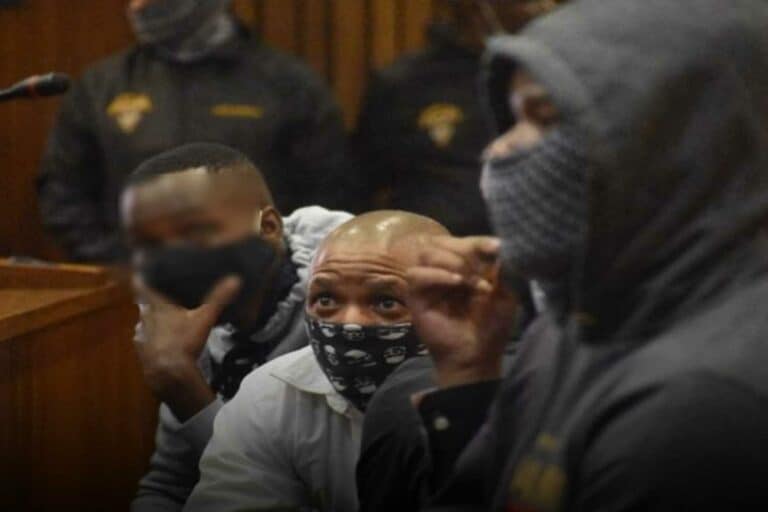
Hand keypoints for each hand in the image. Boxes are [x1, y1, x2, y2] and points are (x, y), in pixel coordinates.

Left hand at [133, 275, 240, 420]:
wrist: (168, 375)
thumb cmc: (183, 342)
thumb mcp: (204, 319)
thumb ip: (218, 299)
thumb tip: (235, 279)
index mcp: (156, 306)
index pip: (142, 285)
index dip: (141, 274)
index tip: (140, 263)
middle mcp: (143, 319)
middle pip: (144, 304)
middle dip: (152, 300)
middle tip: (163, 295)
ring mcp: (141, 337)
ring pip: (145, 323)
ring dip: (153, 321)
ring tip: (165, 320)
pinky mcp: (141, 353)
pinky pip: (146, 341)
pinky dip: (153, 340)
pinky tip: (163, 343)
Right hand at [407, 236, 517, 387]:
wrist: (477, 357)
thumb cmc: (491, 328)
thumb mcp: (504, 295)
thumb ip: (500, 270)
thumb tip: (499, 246)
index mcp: (463, 267)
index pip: (463, 242)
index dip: (478, 240)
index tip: (496, 246)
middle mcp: (443, 271)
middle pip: (441, 241)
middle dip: (464, 249)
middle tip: (480, 267)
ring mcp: (427, 284)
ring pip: (426, 253)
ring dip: (451, 261)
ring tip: (468, 280)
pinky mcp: (415, 298)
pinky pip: (416, 274)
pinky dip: (437, 274)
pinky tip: (455, 283)